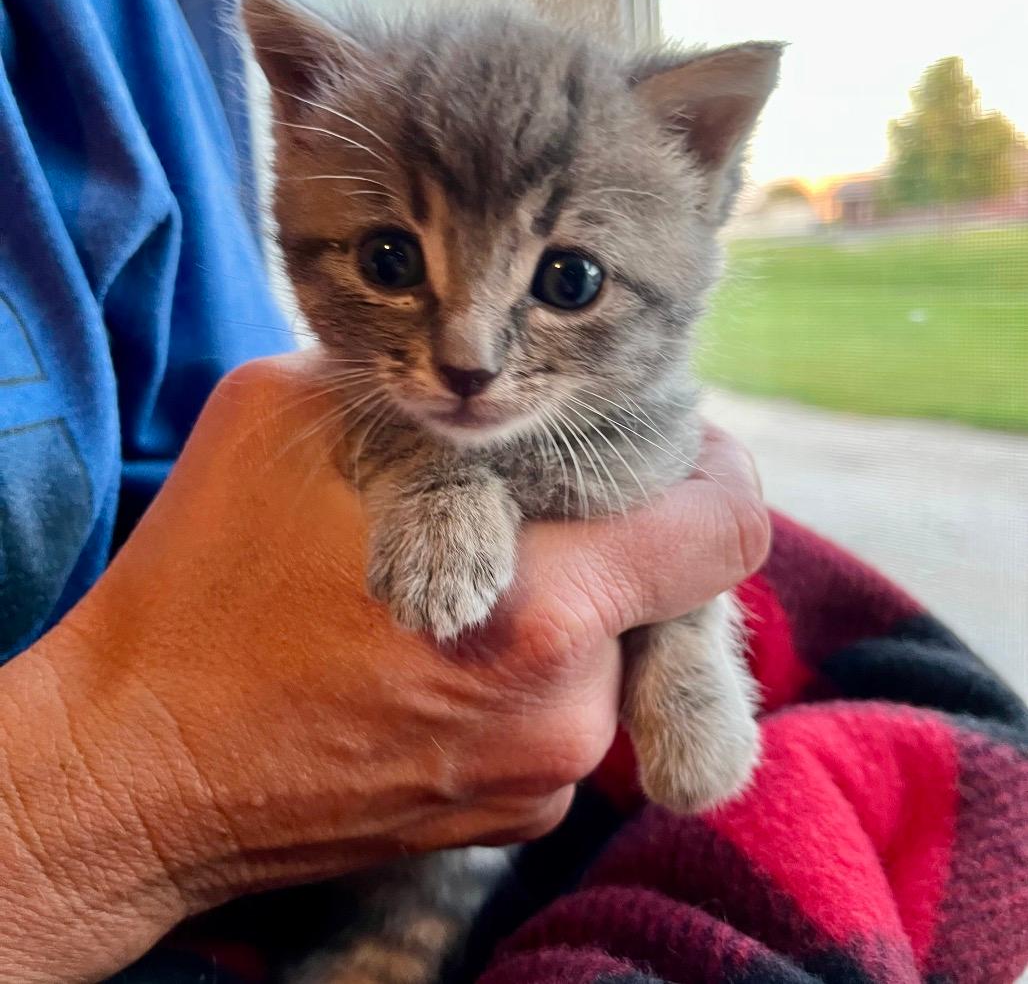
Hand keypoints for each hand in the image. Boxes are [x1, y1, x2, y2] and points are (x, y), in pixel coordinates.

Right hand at [0, 354, 767, 981]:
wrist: (135, 768)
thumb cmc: (201, 590)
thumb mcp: (288, 426)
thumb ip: (420, 389)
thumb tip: (493, 381)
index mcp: (540, 609)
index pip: (721, 532)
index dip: (716, 472)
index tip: (680, 446)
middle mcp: (566, 709)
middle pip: (659, 588)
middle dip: (610, 533)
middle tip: (527, 501)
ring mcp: (541, 777)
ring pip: (607, 650)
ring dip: (561, 603)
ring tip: (461, 580)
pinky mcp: (508, 818)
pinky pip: (559, 715)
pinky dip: (525, 672)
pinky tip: (434, 657)